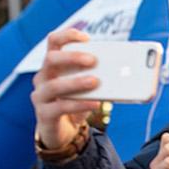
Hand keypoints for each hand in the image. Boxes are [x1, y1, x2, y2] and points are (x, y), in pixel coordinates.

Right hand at [30, 29, 99, 150]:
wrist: (63, 132)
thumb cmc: (76, 103)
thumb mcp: (87, 88)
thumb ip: (100, 77)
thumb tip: (128, 74)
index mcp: (52, 65)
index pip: (53, 42)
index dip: (67, 36)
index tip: (86, 38)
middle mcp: (42, 77)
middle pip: (50, 59)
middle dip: (72, 57)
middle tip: (93, 60)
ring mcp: (40, 96)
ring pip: (54, 85)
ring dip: (76, 82)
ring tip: (95, 81)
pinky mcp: (44, 114)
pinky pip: (60, 108)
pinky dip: (79, 104)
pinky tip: (95, 103)